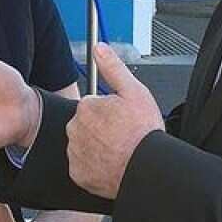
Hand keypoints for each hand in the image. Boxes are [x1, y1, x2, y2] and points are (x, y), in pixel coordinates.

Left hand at [68, 43, 164, 198]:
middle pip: (86, 125)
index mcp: (87, 106)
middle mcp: (75, 128)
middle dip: (100, 128)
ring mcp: (75, 152)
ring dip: (96, 146)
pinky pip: (83, 166)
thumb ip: (113, 68)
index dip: (110, 112)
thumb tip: (100, 48)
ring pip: (83, 145)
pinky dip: (94, 166)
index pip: (93, 106)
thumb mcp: (134, 91)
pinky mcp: (77, 172)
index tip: (122, 120)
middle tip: (122, 136)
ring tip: (118, 150)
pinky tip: (110, 163)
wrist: (146, 168)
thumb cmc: (143, 132)